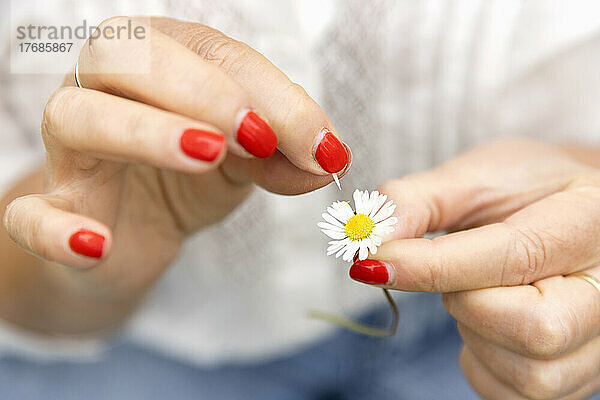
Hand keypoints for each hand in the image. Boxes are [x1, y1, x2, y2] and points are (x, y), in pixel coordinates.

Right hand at [2, 17, 349, 320]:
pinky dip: (57, 227)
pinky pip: (29, 214)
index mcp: (159, 60)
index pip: (211, 53)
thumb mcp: (247, 159)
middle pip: (125, 56)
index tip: (318, 144)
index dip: (267, 93)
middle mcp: (105, 88)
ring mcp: (70, 150)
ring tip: (205, 155)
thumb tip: (328, 160)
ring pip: (76, 116)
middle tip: (256, 133)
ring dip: (141, 132)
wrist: (133, 232)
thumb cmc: (188, 178)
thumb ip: (284, 152)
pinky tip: (97, 243)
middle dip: (198, 88)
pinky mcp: (51, 208)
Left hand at [348, 138, 599, 398]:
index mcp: (588, 221)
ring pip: (527, 374)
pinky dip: (482, 362)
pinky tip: (488, 323)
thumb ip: (417, 202)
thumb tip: (369, 240)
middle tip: (457, 274)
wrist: (570, 214)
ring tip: (480, 291)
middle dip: (468, 303)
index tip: (373, 262)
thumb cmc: (525, 191)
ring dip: (474, 333)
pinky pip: (513, 395)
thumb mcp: (474, 177)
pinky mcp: (579, 375)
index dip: (433, 266)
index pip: (512, 257)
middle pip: (535, 330)